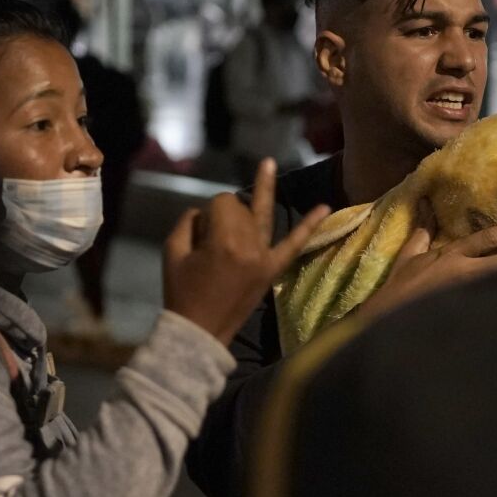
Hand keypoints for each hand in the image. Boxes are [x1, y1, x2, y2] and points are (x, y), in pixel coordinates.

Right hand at [164, 158, 329, 344]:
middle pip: (240, 208)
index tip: (199, 232)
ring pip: (260, 216)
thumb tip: (204, 213)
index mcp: (224, 240)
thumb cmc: (181, 293)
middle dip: (224, 214)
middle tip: (209, 241)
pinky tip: (324, 208)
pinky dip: (308, 227)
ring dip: (264, 190)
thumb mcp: (172, 252)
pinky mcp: (272, 271)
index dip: (208, 212)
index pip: (221, 202)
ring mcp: (264, 258)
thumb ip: (187, 223)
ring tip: (268, 163)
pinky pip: (294, 246)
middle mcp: (249, 245)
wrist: (199, 333)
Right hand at [355, 198, 496, 326]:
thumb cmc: (399, 287)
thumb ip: (423, 231)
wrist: (386, 319)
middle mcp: (464, 273)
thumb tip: (426, 203)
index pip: (487, 240)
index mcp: (452, 256)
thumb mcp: (409, 256)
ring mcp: (468, 294)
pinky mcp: (469, 313)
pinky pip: (496, 304)